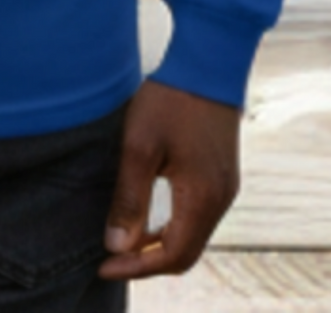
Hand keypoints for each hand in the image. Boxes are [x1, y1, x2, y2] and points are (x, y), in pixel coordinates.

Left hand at [95, 78, 241, 281]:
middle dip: (148, 263)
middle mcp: (221, 200)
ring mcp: (225, 188)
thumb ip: (130, 199)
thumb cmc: (172, 100)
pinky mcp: (222, 175)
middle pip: (186, 254)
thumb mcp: (140, 147)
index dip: (137, 268)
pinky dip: (173, 227)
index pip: (172, 257)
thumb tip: (117, 246)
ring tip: (125, 244)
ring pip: (193, 237)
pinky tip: (150, 219)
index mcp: (202, 198)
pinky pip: (199, 217)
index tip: (104, 266)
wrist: (209, 61)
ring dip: (160, 246)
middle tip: (111, 260)